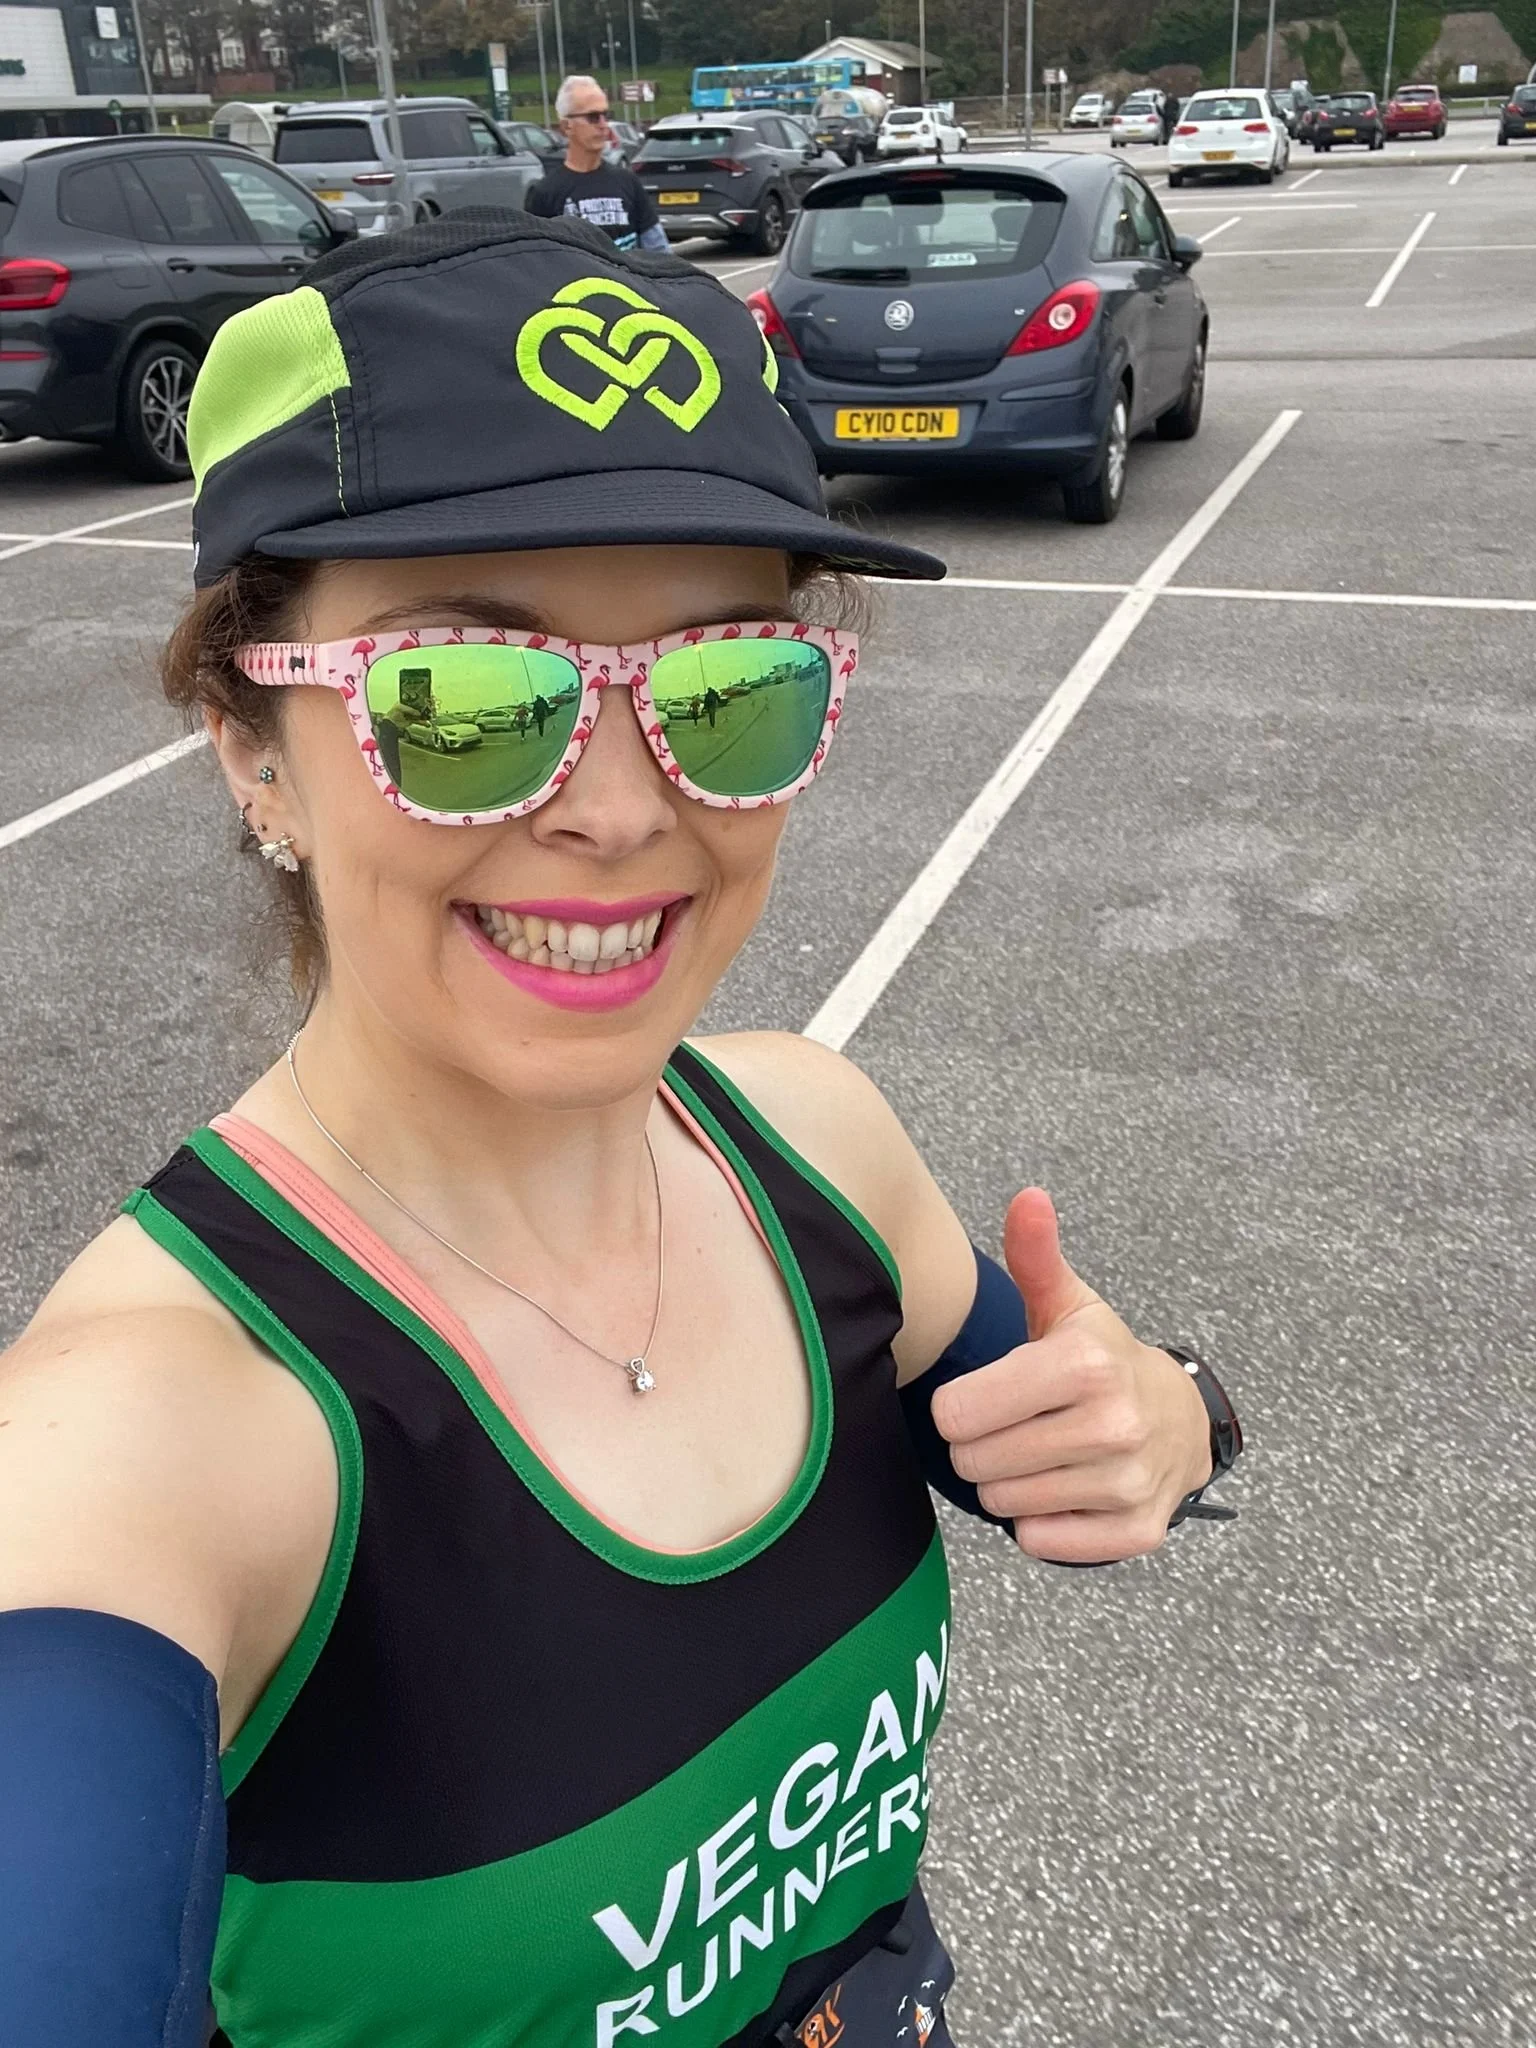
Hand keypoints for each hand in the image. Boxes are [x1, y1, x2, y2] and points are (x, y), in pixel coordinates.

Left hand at [930, 1189, 1212, 1563]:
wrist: (1181, 1420)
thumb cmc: (1103, 1359)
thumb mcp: (1069, 1306)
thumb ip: (1035, 1255)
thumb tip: (1028, 1198)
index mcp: (1085, 1365)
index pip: (959, 1412)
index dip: (959, 1407)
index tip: (985, 1396)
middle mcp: (1113, 1425)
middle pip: (975, 1462)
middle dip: (981, 1447)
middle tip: (1013, 1427)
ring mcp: (1128, 1483)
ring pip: (1003, 1505)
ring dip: (1009, 1483)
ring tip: (1039, 1453)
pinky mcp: (1135, 1531)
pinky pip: (1042, 1543)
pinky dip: (1041, 1523)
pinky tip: (1064, 1489)